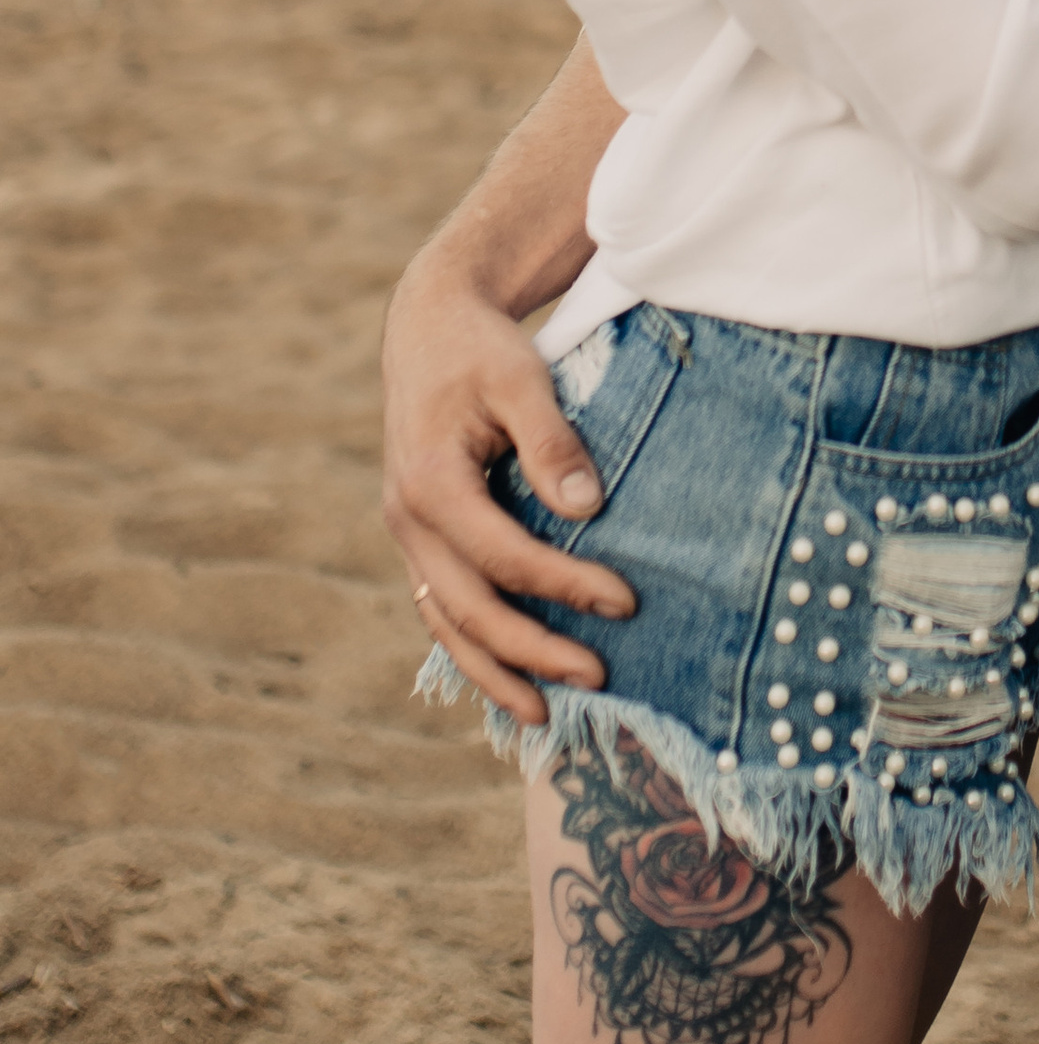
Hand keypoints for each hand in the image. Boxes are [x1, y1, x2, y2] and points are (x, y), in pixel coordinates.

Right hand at [382, 248, 635, 721]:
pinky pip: (442, 605)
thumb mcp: (521, 378)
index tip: (625, 601)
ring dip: (493, 670)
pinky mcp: (421, 537)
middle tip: (598, 677)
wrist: (429, 327)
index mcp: (430, 482)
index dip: (564, 586)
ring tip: (543, 715)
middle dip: (532, 650)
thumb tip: (588, 509)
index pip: (504, 556)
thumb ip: (551, 442)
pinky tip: (510, 676)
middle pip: (469, 608)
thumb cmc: (481, 349)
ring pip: (444, 622)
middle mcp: (407, 519)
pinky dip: (472, 647)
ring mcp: (408, 534)